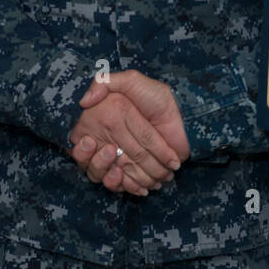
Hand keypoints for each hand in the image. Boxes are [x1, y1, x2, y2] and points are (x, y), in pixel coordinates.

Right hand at [68, 71, 189, 194]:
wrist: (185, 116)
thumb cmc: (158, 98)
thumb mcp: (132, 81)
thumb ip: (105, 82)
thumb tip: (83, 101)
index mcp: (100, 126)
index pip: (84, 146)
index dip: (82, 149)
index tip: (90, 143)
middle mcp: (106, 146)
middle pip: (93, 165)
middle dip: (102, 161)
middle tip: (112, 151)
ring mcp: (121, 162)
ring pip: (107, 179)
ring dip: (114, 177)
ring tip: (122, 169)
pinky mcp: (136, 173)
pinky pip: (125, 186)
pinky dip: (131, 187)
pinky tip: (140, 186)